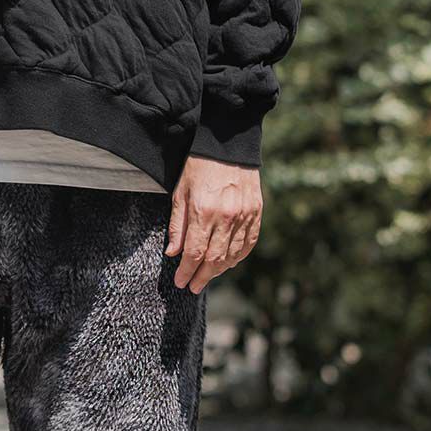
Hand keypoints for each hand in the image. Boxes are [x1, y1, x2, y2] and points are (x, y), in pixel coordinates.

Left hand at [166, 156, 262, 292]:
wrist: (229, 144)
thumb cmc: (199, 167)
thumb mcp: (180, 193)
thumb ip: (177, 225)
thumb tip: (173, 254)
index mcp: (203, 211)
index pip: (194, 252)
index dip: (187, 271)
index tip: (181, 282)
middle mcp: (226, 217)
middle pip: (214, 259)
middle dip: (202, 276)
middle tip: (193, 286)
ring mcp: (244, 216)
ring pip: (233, 254)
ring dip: (219, 270)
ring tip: (208, 276)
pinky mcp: (256, 212)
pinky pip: (249, 243)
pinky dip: (238, 256)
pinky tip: (229, 263)